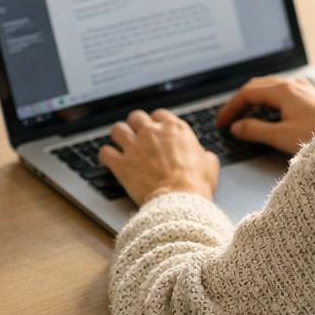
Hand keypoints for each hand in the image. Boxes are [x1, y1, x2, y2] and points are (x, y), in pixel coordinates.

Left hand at [99, 109, 219, 204]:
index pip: (159, 114)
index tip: (156, 131)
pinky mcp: (121, 163)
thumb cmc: (196, 184)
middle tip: (137, 136)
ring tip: (120, 144)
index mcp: (174, 128)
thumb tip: (205, 156)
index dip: (156, 123)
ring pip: (117, 129)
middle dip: (136, 126)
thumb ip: (204, 154)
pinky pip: (105, 152)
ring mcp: (134, 146)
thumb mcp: (210, 164)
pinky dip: (105, 156)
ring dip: (118, 136)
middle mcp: (152, 132)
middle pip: (136, 117)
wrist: (179, 200)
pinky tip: (107, 161)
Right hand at [214, 76, 314, 155]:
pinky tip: (271, 113)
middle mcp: (294, 85)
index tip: (221, 121)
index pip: (247, 93)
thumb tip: (237, 127)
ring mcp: (305, 90)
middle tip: (228, 117)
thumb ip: (256, 131)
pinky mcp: (313, 98)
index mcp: (283, 91)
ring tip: (245, 115)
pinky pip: (284, 93)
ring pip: (271, 88)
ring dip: (254, 100)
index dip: (231, 107)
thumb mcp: (282, 136)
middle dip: (240, 101)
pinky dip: (269, 101)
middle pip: (258, 87)